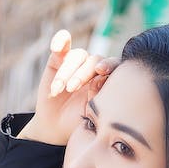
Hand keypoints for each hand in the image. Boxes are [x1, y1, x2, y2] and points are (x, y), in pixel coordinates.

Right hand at [23, 29, 119, 145]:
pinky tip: (57, 47)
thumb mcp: (92, 113)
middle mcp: (93, 68)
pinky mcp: (59, 59)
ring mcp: (77, 63)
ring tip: (59, 89)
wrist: (56, 127)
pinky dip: (60, 40)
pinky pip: (63, 43)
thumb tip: (101, 77)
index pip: (113, 66)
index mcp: (106, 80)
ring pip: (78, 56)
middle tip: (71, 88)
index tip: (101, 71)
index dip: (108, 65)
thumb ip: (98, 95)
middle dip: (82, 74)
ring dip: (67, 71)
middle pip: (94, 60)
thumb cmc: (78, 121)